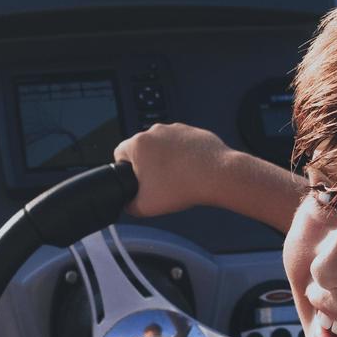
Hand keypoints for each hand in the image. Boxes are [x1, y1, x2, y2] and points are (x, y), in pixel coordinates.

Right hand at [113, 122, 233, 217]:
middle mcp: (156, 131)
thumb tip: (129, 203)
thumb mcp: (145, 206)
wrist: (217, 176)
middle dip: (147, 165)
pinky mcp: (193, 132)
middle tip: (158, 183)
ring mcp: (176, 129)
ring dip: (165, 159)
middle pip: (142, 149)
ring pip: (162, 145)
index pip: (119, 153)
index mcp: (138, 144)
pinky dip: (183, 155)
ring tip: (176, 178)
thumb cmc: (182, 186)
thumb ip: (130, 205)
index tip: (136, 180)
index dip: (125, 170)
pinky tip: (190, 170)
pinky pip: (181, 144)